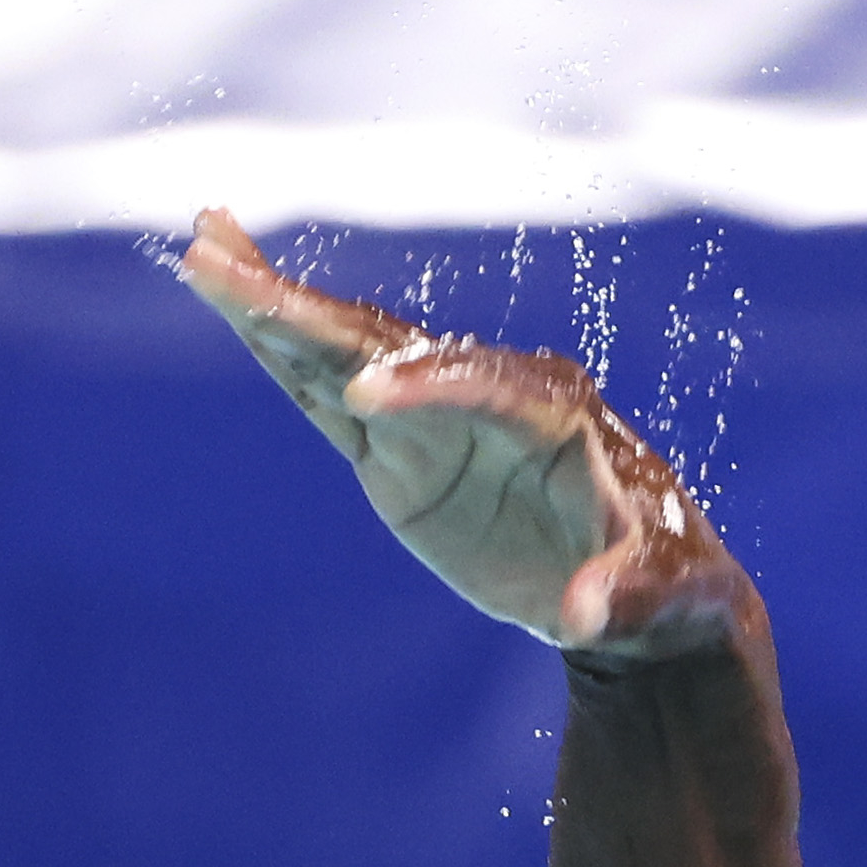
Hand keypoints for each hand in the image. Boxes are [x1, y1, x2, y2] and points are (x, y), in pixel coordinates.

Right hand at [176, 210, 749, 654]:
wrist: (640, 587)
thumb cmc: (664, 584)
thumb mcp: (659, 596)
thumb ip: (620, 597)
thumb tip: (584, 617)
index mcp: (557, 416)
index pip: (482, 387)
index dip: (424, 388)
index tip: (361, 395)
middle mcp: (489, 394)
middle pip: (396, 345)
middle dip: (313, 314)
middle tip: (226, 267)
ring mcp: (437, 415)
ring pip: (347, 351)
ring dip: (275, 307)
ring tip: (202, 249)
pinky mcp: (398, 447)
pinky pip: (326, 392)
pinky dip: (276, 351)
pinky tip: (226, 300)